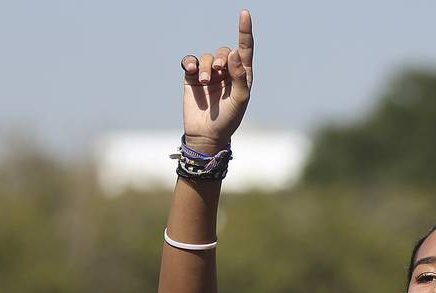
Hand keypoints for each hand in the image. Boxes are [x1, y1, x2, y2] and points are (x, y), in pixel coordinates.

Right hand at [180, 9, 253, 152]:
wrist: (207, 135)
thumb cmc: (228, 119)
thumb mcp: (240, 100)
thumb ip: (239, 76)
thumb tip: (236, 53)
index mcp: (241, 75)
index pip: (245, 49)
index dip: (244, 31)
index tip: (244, 14)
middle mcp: (226, 72)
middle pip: (224, 52)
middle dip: (221, 58)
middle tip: (219, 71)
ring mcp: (209, 74)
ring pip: (207, 57)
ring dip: (206, 67)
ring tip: (204, 82)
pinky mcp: (192, 79)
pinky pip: (191, 62)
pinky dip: (191, 63)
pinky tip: (191, 71)